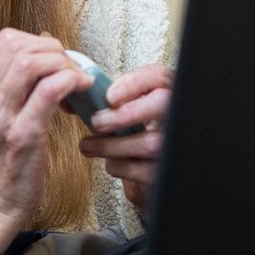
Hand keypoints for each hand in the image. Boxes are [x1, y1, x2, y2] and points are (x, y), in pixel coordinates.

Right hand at [0, 29, 92, 252]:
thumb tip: (37, 59)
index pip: (2, 42)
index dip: (36, 43)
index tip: (52, 59)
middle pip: (16, 46)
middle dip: (51, 50)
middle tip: (68, 68)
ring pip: (32, 63)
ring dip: (62, 64)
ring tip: (74, 79)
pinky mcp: (22, 136)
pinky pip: (49, 90)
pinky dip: (70, 80)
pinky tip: (79, 89)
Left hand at [78, 64, 173, 208]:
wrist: (150, 178)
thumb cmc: (133, 141)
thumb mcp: (125, 116)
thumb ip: (110, 104)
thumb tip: (75, 100)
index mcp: (165, 96)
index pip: (158, 77)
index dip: (134, 82)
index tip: (109, 96)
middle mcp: (179, 117)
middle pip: (162, 104)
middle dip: (125, 114)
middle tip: (97, 121)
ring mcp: (180, 146)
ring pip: (150, 142)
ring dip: (110, 145)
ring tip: (89, 146)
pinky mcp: (172, 173)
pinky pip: (144, 170)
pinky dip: (120, 166)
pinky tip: (112, 163)